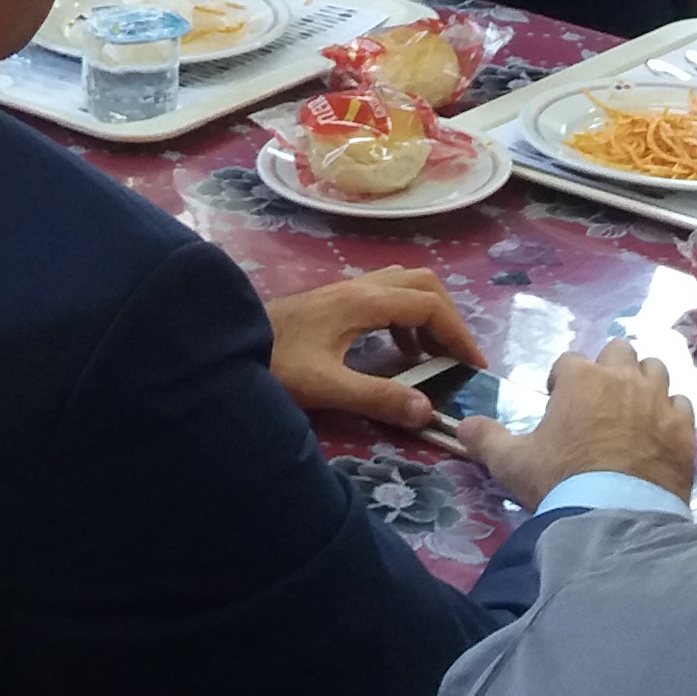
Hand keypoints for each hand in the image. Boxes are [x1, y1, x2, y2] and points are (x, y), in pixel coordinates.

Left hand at [261, 267, 484, 428]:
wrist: (222, 343)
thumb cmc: (273, 363)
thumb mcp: (325, 386)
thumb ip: (377, 398)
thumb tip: (427, 410)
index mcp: (363, 302)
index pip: (429, 305)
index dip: (458, 333)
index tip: (474, 366)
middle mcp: (359, 287)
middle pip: (423, 285)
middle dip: (449, 318)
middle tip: (459, 357)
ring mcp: (345, 291)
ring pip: (404, 286)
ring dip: (427, 315)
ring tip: (434, 357)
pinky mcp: (334, 301)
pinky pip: (386, 297)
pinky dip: (405, 318)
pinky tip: (398, 352)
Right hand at [459, 338, 695, 508]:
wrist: (614, 517)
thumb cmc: (559, 482)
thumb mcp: (511, 463)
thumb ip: (486, 439)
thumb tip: (461, 426)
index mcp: (580, 379)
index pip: (568, 363)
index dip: (561, 382)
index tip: (557, 404)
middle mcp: (622, 379)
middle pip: (619, 352)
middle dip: (608, 369)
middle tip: (598, 401)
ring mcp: (658, 401)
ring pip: (655, 370)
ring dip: (643, 383)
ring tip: (632, 411)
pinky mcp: (683, 428)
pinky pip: (681, 404)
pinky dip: (670, 413)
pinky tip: (659, 433)